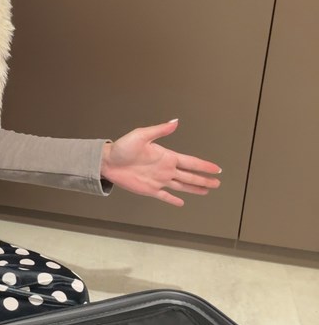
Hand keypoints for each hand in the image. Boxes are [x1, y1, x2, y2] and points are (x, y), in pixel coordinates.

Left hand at [100, 119, 220, 207]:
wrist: (107, 162)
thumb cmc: (122, 147)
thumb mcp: (141, 135)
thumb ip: (160, 130)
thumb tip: (175, 121)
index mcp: (166, 156)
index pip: (190, 162)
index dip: (204, 166)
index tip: (216, 168)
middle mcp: (165, 169)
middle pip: (189, 176)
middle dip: (204, 180)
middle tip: (217, 183)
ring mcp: (158, 180)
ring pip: (181, 186)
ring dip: (194, 189)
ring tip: (206, 191)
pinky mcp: (149, 190)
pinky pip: (164, 196)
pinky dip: (173, 200)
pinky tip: (181, 203)